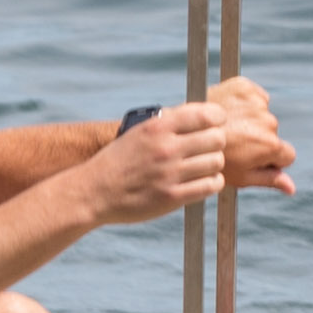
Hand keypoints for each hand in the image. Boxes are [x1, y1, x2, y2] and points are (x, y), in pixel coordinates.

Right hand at [81, 99, 236, 222]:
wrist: (94, 191)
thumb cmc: (118, 160)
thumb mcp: (139, 132)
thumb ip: (169, 123)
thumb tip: (203, 117)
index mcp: (157, 127)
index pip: (206, 115)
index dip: (217, 118)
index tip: (216, 123)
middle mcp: (166, 148)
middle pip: (217, 139)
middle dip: (216, 142)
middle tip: (208, 147)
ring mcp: (170, 174)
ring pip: (216, 162)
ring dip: (213, 164)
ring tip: (203, 165)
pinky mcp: (173, 197)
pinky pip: (210, 186)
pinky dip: (212, 182)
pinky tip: (203, 180)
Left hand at [207, 74, 299, 195]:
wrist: (183, 132)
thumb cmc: (211, 160)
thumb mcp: (241, 177)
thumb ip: (269, 180)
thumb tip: (291, 188)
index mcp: (270, 146)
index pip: (286, 155)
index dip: (270, 160)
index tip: (252, 158)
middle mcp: (267, 122)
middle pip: (272, 134)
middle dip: (258, 138)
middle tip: (233, 142)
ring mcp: (255, 102)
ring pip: (263, 114)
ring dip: (250, 118)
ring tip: (227, 127)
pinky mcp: (243, 86)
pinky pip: (254, 95)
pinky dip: (244, 102)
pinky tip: (228, 111)